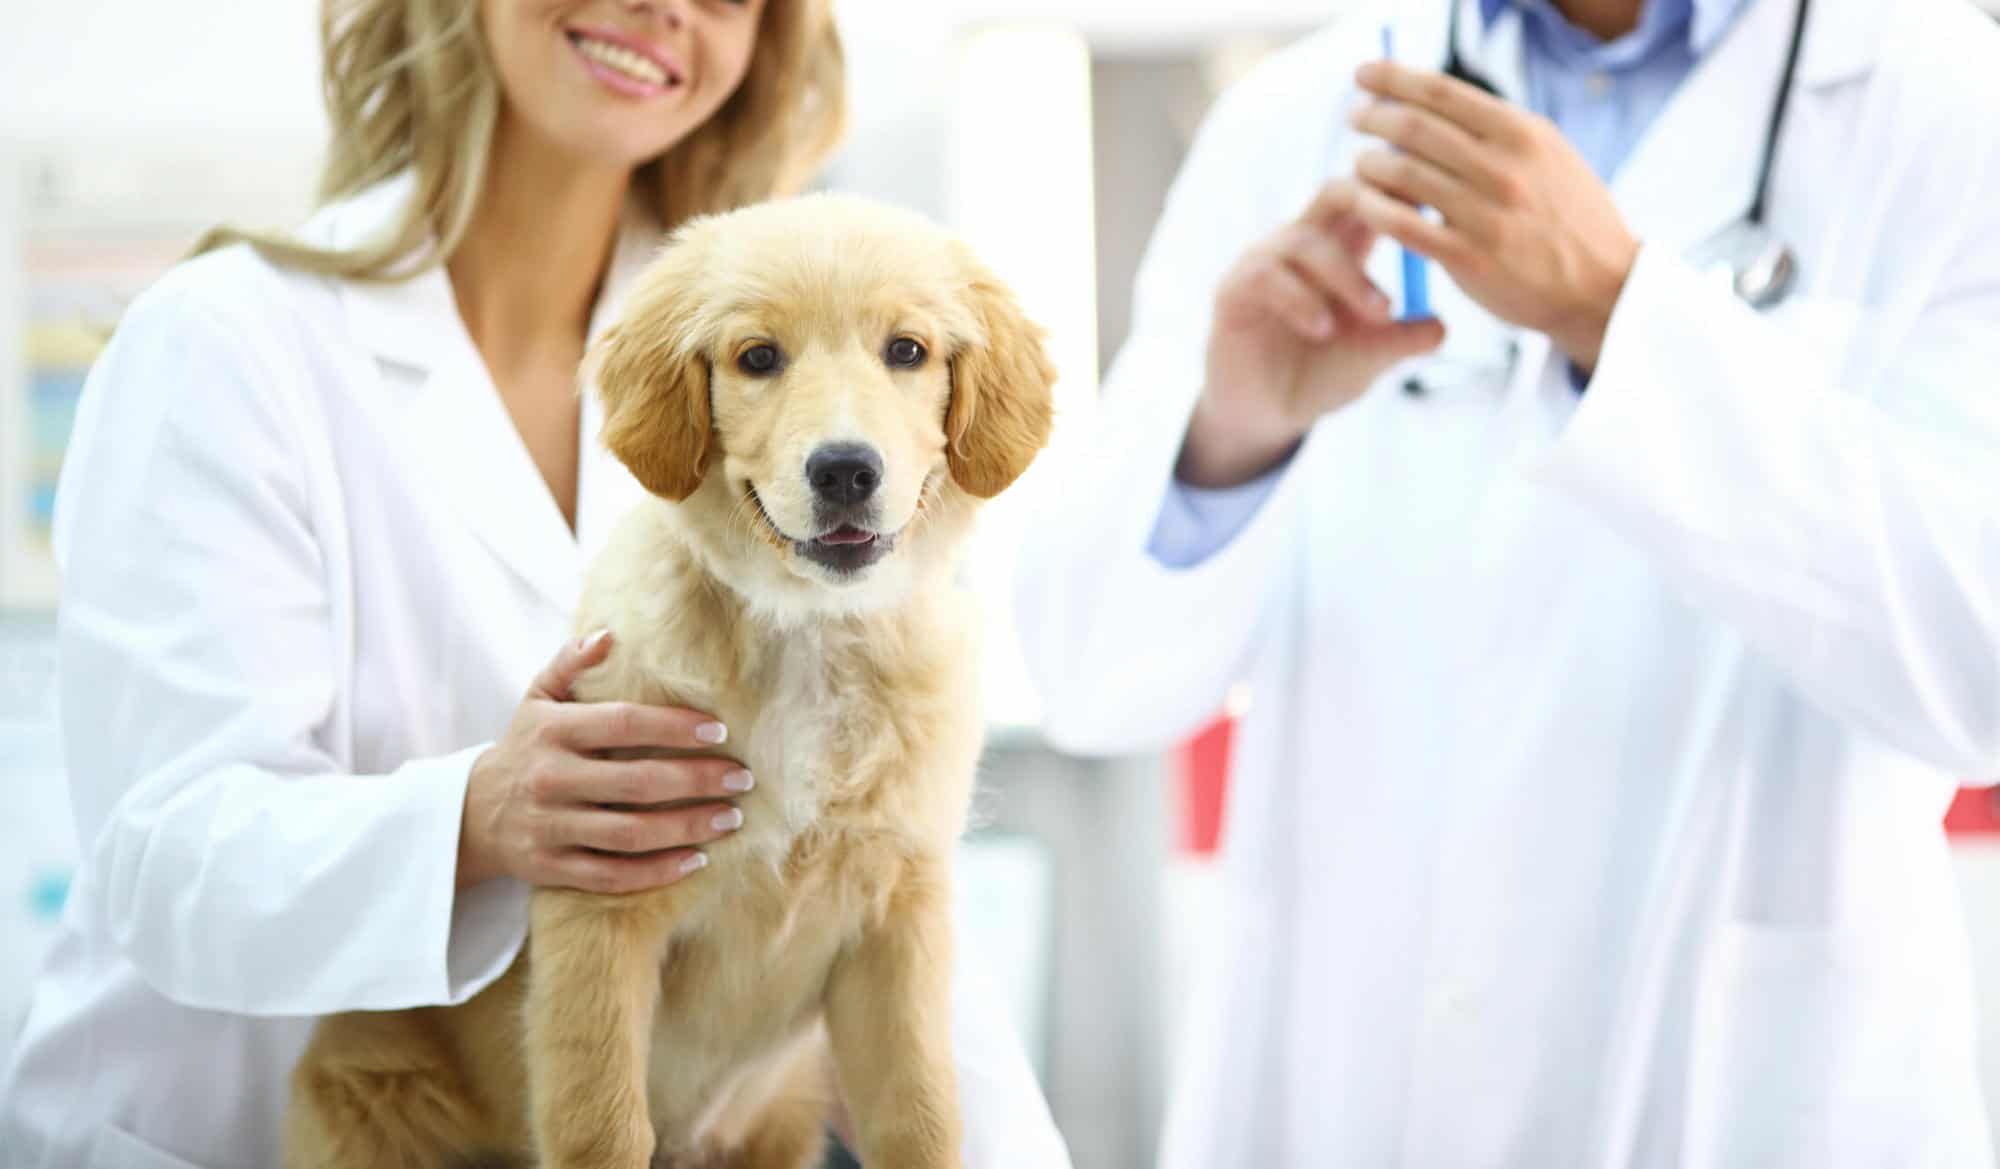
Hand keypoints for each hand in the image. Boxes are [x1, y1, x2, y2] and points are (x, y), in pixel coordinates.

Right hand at [458, 630, 753, 893]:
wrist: (470, 813)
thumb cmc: (524, 747)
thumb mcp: (537, 698)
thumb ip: (570, 662)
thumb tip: (610, 634)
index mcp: (552, 731)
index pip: (624, 724)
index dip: (675, 727)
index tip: (720, 732)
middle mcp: (550, 779)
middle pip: (637, 783)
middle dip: (697, 781)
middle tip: (742, 779)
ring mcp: (551, 828)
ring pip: (630, 834)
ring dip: (688, 828)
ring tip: (730, 818)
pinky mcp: (552, 868)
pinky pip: (612, 876)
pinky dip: (657, 872)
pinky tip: (696, 860)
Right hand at [1183, 180, 1446, 486]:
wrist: (1268, 414)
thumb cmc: (1320, 373)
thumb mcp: (1372, 357)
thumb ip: (1404, 339)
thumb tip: (1442, 325)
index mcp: (1341, 247)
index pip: (1372, 195)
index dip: (1405, 192)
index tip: (1443, 209)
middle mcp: (1300, 243)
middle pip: (1336, 191)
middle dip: (1375, 203)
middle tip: (1412, 233)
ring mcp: (1263, 263)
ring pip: (1306, 240)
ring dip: (1349, 276)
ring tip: (1380, 315)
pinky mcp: (1233, 291)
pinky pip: (1266, 276)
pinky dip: (1302, 300)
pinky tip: (1325, 330)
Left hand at [1349, 60, 1639, 370]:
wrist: (1603, 286)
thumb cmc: (1567, 216)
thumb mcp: (1547, 155)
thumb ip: (1496, 131)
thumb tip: (1433, 104)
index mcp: (1523, 134)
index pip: (1443, 92)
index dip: (1394, 79)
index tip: (1364, 76)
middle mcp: (1505, 168)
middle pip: (1415, 128)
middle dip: (1374, 117)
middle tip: (1355, 118)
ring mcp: (1486, 214)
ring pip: (1403, 174)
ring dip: (1369, 163)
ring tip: (1361, 162)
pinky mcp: (1469, 258)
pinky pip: (1403, 225)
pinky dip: (1373, 208)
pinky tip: (1361, 202)